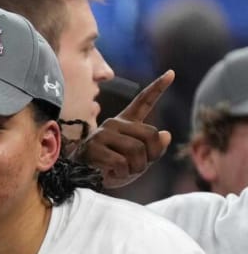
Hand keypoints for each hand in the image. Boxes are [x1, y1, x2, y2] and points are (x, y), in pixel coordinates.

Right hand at [77, 70, 173, 188]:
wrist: (81, 180)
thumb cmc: (110, 169)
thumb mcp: (138, 161)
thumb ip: (154, 148)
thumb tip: (166, 134)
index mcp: (125, 123)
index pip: (143, 102)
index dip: (158, 87)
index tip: (171, 73)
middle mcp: (114, 123)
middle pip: (151, 134)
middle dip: (151, 156)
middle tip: (137, 167)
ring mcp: (102, 133)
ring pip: (138, 149)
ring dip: (136, 167)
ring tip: (123, 171)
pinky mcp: (93, 147)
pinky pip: (122, 161)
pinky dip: (122, 173)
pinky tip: (111, 174)